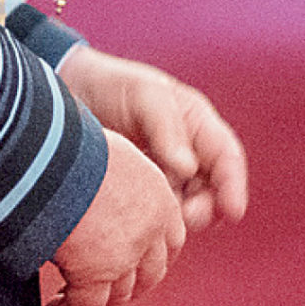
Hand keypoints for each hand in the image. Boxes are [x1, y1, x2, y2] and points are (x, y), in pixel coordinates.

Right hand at [45, 129, 182, 305]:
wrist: (50, 156)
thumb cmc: (72, 147)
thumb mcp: (113, 155)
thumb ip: (122, 179)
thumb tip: (106, 187)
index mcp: (158, 198)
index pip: (172, 240)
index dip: (155, 256)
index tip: (137, 263)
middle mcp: (149, 229)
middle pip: (151, 273)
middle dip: (130, 285)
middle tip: (105, 288)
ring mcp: (125, 255)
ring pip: (120, 294)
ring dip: (98, 301)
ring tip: (73, 299)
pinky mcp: (95, 273)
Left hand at [58, 46, 248, 230]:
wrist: (69, 96)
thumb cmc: (111, 85)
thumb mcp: (143, 96)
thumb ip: (166, 128)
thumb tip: (188, 169)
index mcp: (197, 123)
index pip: (227, 157)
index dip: (234, 185)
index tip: (233, 211)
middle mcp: (188, 151)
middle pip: (213, 190)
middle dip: (207, 208)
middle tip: (185, 218)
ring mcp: (166, 172)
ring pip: (188, 206)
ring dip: (181, 218)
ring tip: (159, 218)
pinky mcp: (144, 189)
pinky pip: (159, 211)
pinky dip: (157, 220)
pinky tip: (139, 219)